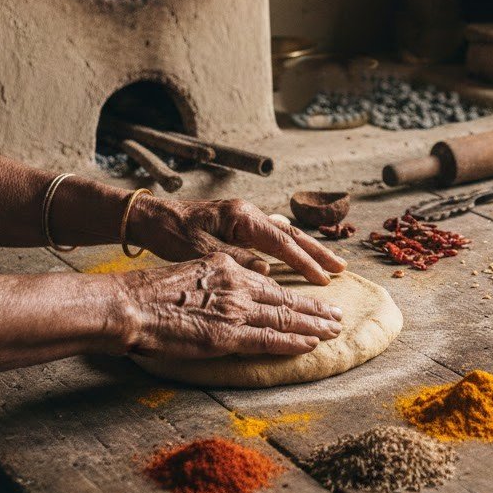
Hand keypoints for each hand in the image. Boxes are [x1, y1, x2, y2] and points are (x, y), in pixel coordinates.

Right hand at [112, 252, 342, 358]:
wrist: (128, 304)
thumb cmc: (149, 292)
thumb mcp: (190, 271)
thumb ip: (216, 279)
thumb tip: (230, 293)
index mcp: (227, 267)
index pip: (270, 283)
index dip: (295, 293)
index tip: (314, 299)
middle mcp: (237, 284)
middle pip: (285, 298)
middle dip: (316, 308)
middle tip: (338, 314)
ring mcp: (234, 310)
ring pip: (284, 317)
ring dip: (313, 325)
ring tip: (333, 330)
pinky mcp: (227, 335)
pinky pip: (269, 339)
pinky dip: (293, 342)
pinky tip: (310, 344)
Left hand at [128, 196, 346, 284]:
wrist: (150, 216)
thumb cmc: (171, 233)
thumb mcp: (200, 250)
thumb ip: (235, 259)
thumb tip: (267, 272)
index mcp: (241, 217)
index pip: (281, 241)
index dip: (304, 261)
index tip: (322, 279)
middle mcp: (249, 213)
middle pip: (291, 234)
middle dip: (318, 253)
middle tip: (342, 269)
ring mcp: (246, 217)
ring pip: (285, 234)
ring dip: (308, 249)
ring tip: (330, 264)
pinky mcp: (240, 224)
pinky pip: (273, 236)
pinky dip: (291, 247)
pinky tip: (301, 255)